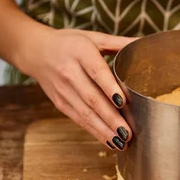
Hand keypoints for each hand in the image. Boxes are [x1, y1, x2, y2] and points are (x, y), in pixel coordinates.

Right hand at [18, 28, 135, 149]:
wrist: (35, 51)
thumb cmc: (70, 43)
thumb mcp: (93, 37)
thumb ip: (119, 42)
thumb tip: (145, 43)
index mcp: (80, 52)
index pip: (97, 72)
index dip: (109, 88)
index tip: (123, 102)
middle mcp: (69, 72)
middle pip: (92, 98)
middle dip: (110, 118)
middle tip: (128, 132)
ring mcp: (63, 90)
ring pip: (85, 113)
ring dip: (104, 130)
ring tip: (122, 141)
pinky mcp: (60, 103)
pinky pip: (79, 119)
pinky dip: (94, 131)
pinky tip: (109, 140)